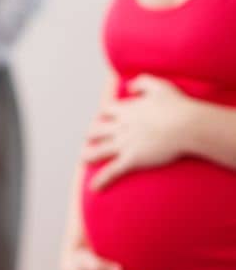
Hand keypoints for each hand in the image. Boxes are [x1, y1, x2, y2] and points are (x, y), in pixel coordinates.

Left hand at [83, 76, 189, 190]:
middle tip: (89, 138)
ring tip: (84, 159)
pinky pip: (112, 171)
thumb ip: (142, 82)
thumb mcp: (159, 85)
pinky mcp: (132, 159)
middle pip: (98, 129)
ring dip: (89, 155)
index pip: (107, 110)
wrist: (186, 125)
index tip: (103, 117)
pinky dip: (102, 179)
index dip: (104, 114)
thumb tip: (129, 87)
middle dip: (92, 133)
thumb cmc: (177, 106)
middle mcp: (122, 126)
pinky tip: (94, 187)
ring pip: (99, 150)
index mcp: (127, 109)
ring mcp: (125, 143)